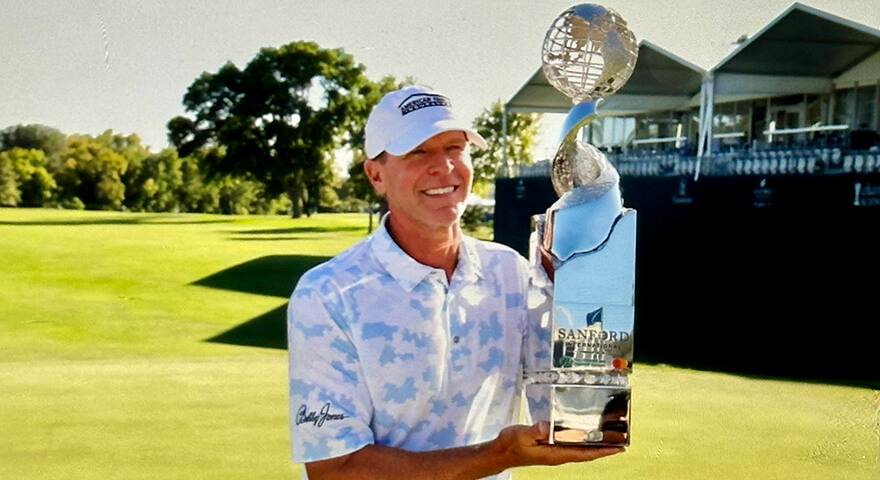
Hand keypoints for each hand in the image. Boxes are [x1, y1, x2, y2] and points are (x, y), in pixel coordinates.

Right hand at [493, 422, 623, 467]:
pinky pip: (572, 445)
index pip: (585, 453)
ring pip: (581, 450)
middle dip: (604, 449)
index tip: (619, 448)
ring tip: (609, 438)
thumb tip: (548, 426)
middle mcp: (558, 455)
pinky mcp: (550, 447)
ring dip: (595, 445)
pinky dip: (583, 440)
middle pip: (587, 453)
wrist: (500, 452)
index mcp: (555, 454)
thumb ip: (536, 430)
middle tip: (621, 441)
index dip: (603, 451)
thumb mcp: (522, 435)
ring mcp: (555, 452)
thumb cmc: (511, 444)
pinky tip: (585, 434)